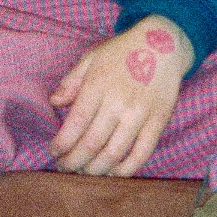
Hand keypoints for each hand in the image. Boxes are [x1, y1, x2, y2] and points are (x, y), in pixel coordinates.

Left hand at [48, 15, 193, 176]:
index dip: (61, 144)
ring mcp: (140, 114)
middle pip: (91, 144)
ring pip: (114, 153)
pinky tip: (113, 172)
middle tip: (64, 168)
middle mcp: (118, 102)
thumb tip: (54, 102)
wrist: (163, 44)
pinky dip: (126, 169)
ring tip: (85, 172)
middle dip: (73, 162)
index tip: (53, 152)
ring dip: (96, 169)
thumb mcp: (92, 58)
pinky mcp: (158, 122)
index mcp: (98, 85)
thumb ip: (71, 81)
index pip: (75, 124)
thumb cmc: (122, 52)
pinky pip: (142, 153)